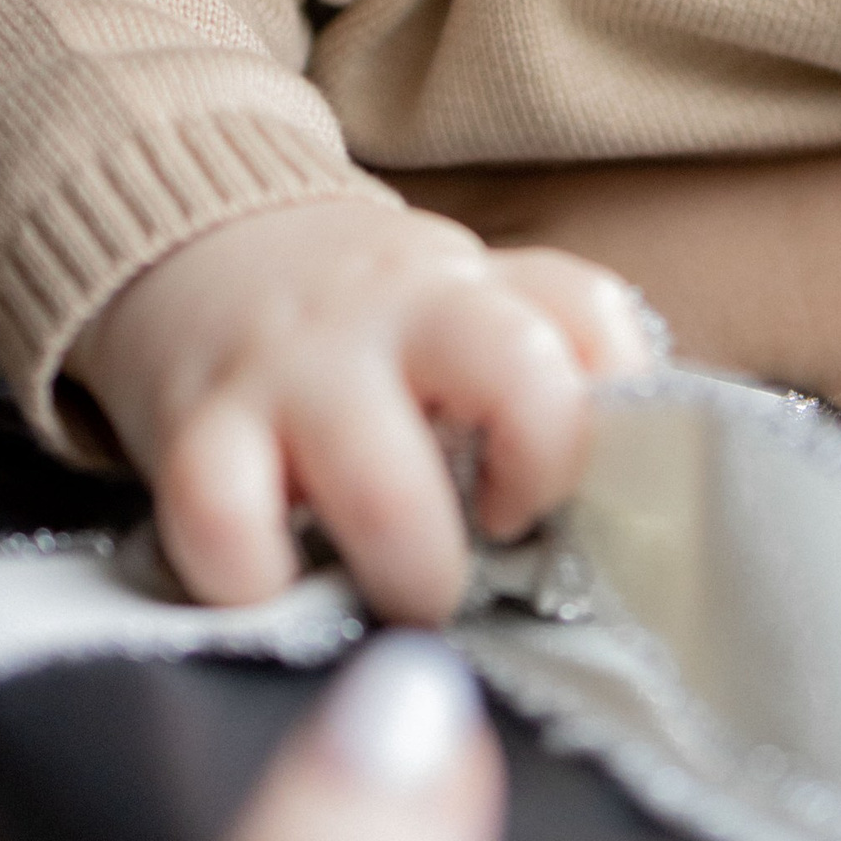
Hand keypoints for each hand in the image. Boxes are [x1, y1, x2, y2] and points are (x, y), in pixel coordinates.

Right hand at [71, 196, 654, 613]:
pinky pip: (227, 526)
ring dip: (415, 574)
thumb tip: (656, 498)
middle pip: (519, 375)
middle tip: (505, 541)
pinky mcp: (193, 430)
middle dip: (534, 485)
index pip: (590, 314)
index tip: (587, 478)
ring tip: (409, 595)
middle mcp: (397, 312)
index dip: (616, 407)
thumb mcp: (460, 317)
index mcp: (477, 288)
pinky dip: (258, 583)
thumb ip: (543, 378)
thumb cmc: (354, 328)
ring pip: (385, 486)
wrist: (184, 246)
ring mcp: (295, 369)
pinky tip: (278, 586)